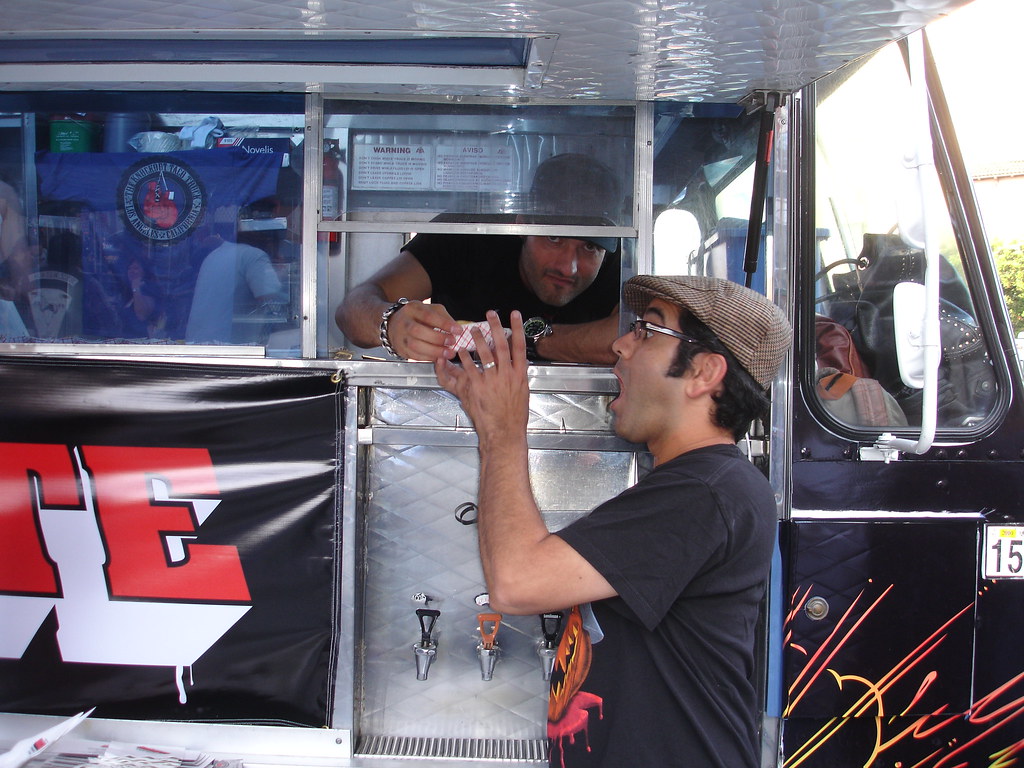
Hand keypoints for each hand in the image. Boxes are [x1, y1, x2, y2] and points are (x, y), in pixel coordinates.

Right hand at [387, 300, 457, 360]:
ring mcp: (401, 337)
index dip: (444, 324)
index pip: (428, 315)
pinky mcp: (401, 349)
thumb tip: (456, 328)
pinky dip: (429, 358)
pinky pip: (415, 356)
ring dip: (434, 351)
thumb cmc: (417, 316)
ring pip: (415, 346)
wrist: (394, 324)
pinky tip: (439, 357)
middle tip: (452, 342)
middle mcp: (404, 322)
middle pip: (418, 331)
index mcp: (412, 309)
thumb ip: (443, 317)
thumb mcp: (430, 309)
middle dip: (438, 338)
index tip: (458, 330)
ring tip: (448, 353)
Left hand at [434, 310, 528, 445]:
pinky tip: (460, 351)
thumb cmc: (513, 417)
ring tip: (471, 330)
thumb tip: (519, 361)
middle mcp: (506, 375)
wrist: (505, 433)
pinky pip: (468, 368)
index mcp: (519, 375)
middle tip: (490, 314)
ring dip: (477, 339)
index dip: (518, 328)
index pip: (520, 346)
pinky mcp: (476, 388)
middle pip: (501, 345)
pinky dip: (463, 358)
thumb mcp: (522, 393)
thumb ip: (518, 375)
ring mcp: (491, 381)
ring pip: (484, 354)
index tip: (515, 315)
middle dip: (495, 327)